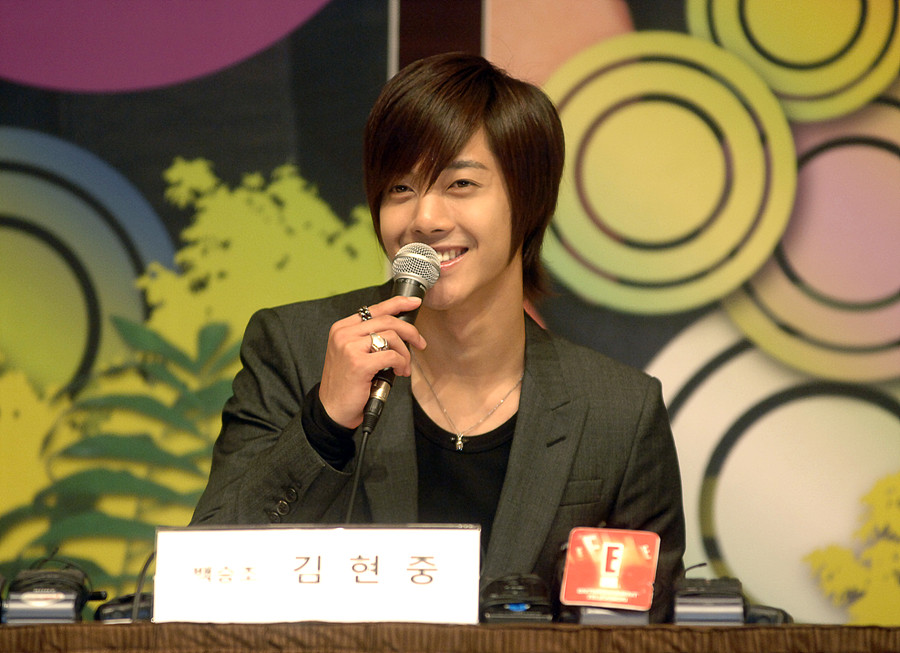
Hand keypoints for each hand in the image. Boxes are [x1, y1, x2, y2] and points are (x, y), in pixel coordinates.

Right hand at [318, 295, 425, 428]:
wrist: (333, 409)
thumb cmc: (347, 383)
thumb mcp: (353, 353)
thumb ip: (369, 338)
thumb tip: (399, 330)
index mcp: (342, 328)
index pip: (374, 309)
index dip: (398, 303)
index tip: (414, 303)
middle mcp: (344, 334)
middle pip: (387, 321)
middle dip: (410, 332)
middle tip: (420, 343)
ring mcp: (350, 347)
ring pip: (391, 337)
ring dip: (405, 353)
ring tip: (404, 367)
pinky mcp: (359, 363)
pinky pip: (391, 356)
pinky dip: (401, 363)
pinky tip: (399, 372)